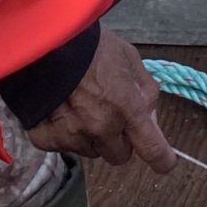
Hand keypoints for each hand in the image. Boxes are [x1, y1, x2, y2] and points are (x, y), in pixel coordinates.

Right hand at [25, 29, 179, 171]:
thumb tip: (150, 117)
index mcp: (127, 108)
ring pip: (90, 150)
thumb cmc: (90, 46)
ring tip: (78, 106)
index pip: (152, 148)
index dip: (162, 159)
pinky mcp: (46, 139)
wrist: (41, 44)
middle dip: (118, 140)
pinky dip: (62, 133)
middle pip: (119, 155)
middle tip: (109, 117)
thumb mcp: (128, 58)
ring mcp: (72, 137)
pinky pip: (62, 146)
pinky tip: (57, 110)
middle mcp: (102, 128)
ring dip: (90, 136)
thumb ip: (144, 90)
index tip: (165, 163)